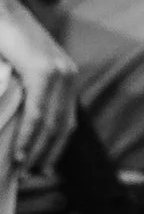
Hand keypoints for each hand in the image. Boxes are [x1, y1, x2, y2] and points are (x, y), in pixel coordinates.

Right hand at [0, 0, 78, 178]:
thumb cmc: (3, 37)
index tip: (44, 166)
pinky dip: (29, 136)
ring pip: (51, 123)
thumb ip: (28, 89)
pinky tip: (20, 153)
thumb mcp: (21, 67)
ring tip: (23, 169)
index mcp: (66, 74)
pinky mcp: (43, 70)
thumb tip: (23, 115)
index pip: (66, 119)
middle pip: (62, 125)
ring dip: (37, 150)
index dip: (56, 146)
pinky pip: (38, 112)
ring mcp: (58, 71)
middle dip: (48, 153)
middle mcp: (67, 73)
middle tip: (32, 175)